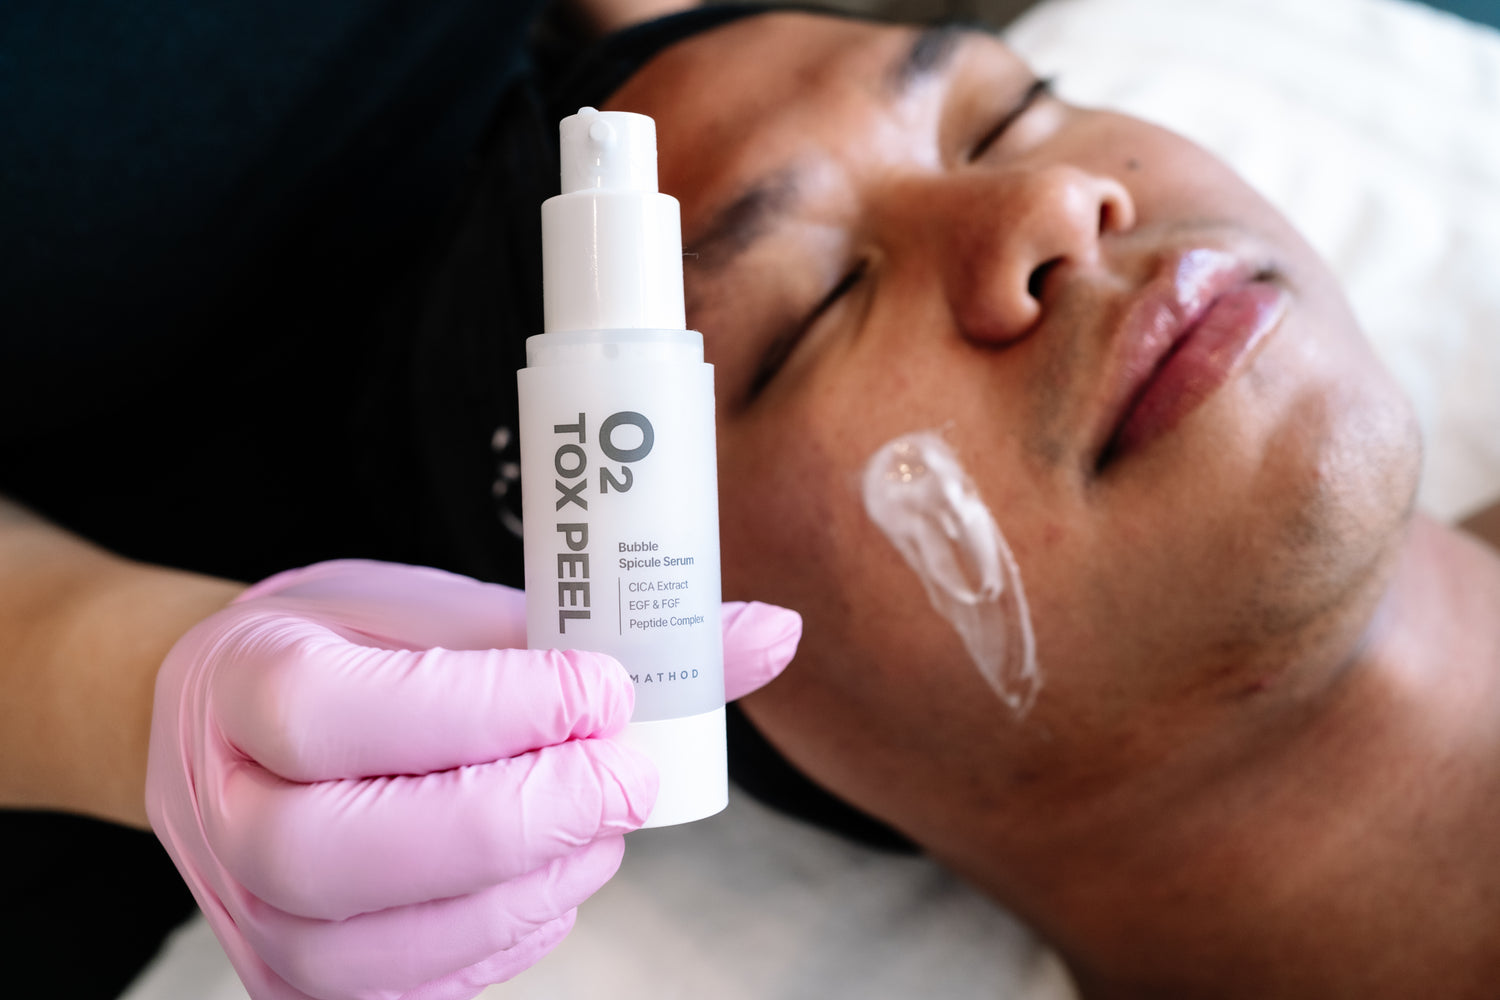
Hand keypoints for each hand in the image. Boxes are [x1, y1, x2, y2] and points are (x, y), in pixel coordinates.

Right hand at [146, 559, 799, 999]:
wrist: (238, 729)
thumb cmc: (351, 651)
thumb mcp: (451, 607)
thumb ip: (595, 625)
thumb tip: (772, 637)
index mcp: (244, 685)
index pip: (340, 715)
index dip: (487, 708)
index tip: (602, 687)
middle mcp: (224, 813)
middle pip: (353, 849)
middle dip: (526, 814)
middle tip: (629, 774)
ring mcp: (257, 917)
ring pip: (390, 940)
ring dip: (533, 881)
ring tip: (602, 818)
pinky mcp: (304, 981)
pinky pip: (417, 988)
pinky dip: (511, 935)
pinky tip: (558, 875)